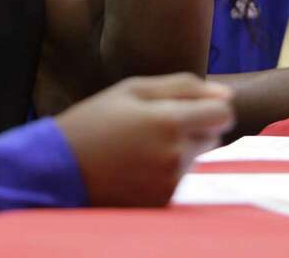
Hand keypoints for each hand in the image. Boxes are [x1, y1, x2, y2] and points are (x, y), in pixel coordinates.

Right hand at [55, 74, 234, 206]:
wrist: (60, 167)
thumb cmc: (95, 120)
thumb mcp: (132, 89)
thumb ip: (183, 87)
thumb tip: (227, 93)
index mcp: (168, 121)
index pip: (223, 113)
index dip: (212, 106)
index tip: (193, 106)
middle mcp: (175, 155)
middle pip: (212, 136)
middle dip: (192, 127)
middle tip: (153, 125)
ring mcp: (169, 182)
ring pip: (195, 158)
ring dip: (178, 149)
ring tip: (138, 146)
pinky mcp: (161, 201)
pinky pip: (179, 179)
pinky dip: (164, 171)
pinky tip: (135, 166)